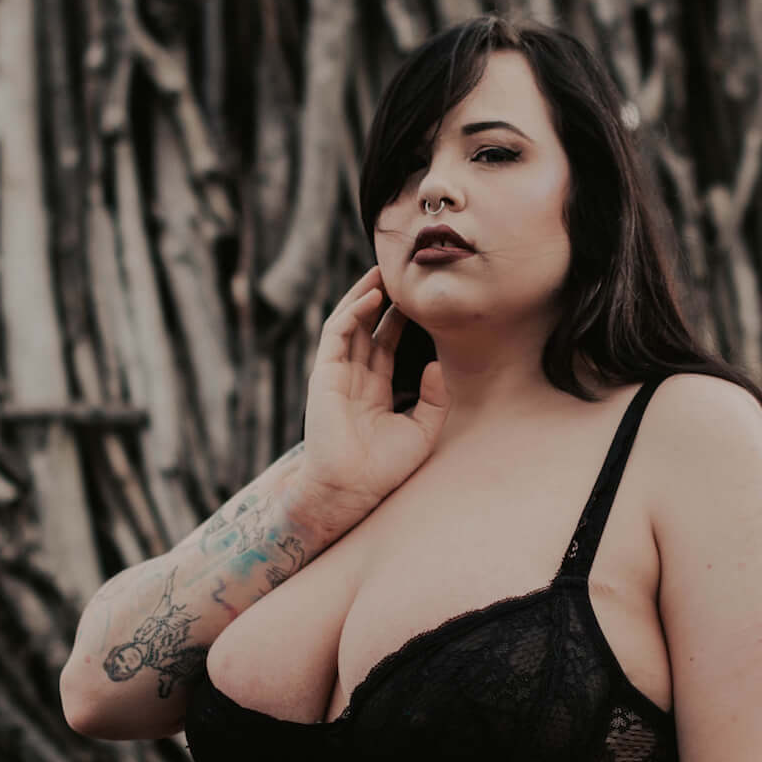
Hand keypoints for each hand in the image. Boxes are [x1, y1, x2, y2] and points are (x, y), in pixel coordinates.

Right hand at [295, 266, 448, 532]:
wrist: (351, 488)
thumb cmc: (384, 469)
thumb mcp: (422, 431)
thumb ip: (434, 398)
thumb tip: (437, 363)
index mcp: (375, 391)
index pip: (386, 345)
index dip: (399, 320)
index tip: (416, 299)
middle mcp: (354, 379)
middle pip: (368, 329)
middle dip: (381, 301)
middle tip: (399, 274)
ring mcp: (337, 374)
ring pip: (349, 324)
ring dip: (363, 297)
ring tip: (381, 274)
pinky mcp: (324, 374)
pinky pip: (337, 334)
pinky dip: (352, 312)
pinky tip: (371, 297)